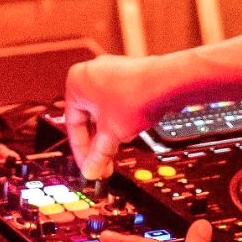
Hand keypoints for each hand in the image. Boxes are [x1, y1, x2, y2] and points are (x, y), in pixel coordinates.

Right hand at [64, 55, 160, 177]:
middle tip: (101, 163)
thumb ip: (98, 155)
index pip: (72, 123)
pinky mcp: (128, 77)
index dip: (81, 149)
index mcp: (76, 82)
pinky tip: (128, 132)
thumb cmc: (136, 97)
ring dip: (109, 133)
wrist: (168, 84)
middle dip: (97, 143)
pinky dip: (120, 120)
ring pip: (104, 112)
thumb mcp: (111, 134)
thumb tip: (91, 169)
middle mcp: (91, 73)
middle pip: (89, 118)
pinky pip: (117, 103)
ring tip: (116, 148)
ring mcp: (111, 73)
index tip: (88, 164)